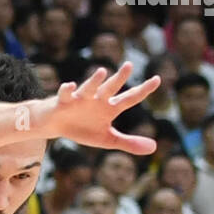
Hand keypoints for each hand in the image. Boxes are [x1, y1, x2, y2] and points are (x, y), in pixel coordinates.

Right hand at [46, 65, 160, 153]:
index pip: (130, 98)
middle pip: (111, 88)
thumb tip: (154, 148)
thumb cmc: (83, 128)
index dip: (143, 90)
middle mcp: (97, 100)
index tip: (157, 79)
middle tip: (129, 66)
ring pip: (89, 88)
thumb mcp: (107, 140)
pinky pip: (65, 94)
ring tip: (102, 72)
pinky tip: (71, 86)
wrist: (56, 124)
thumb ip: (129, 143)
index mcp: (109, 108)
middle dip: (119, 78)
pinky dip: (67, 90)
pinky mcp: (63, 102)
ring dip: (95, 80)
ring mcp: (81, 99)